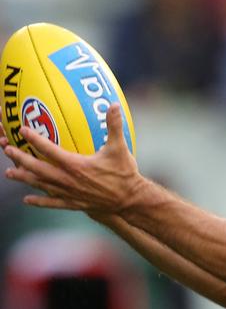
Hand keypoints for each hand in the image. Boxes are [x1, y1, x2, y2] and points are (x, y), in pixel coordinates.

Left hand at [1, 103, 140, 213]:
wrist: (130, 200)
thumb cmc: (124, 173)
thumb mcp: (119, 148)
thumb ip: (114, 126)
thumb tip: (112, 104)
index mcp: (76, 165)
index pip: (50, 150)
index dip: (34, 139)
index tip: (22, 129)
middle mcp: (69, 180)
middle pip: (38, 168)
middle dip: (21, 158)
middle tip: (7, 150)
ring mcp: (70, 193)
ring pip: (42, 185)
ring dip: (24, 178)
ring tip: (9, 173)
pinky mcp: (75, 203)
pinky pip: (53, 202)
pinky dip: (40, 201)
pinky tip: (27, 199)